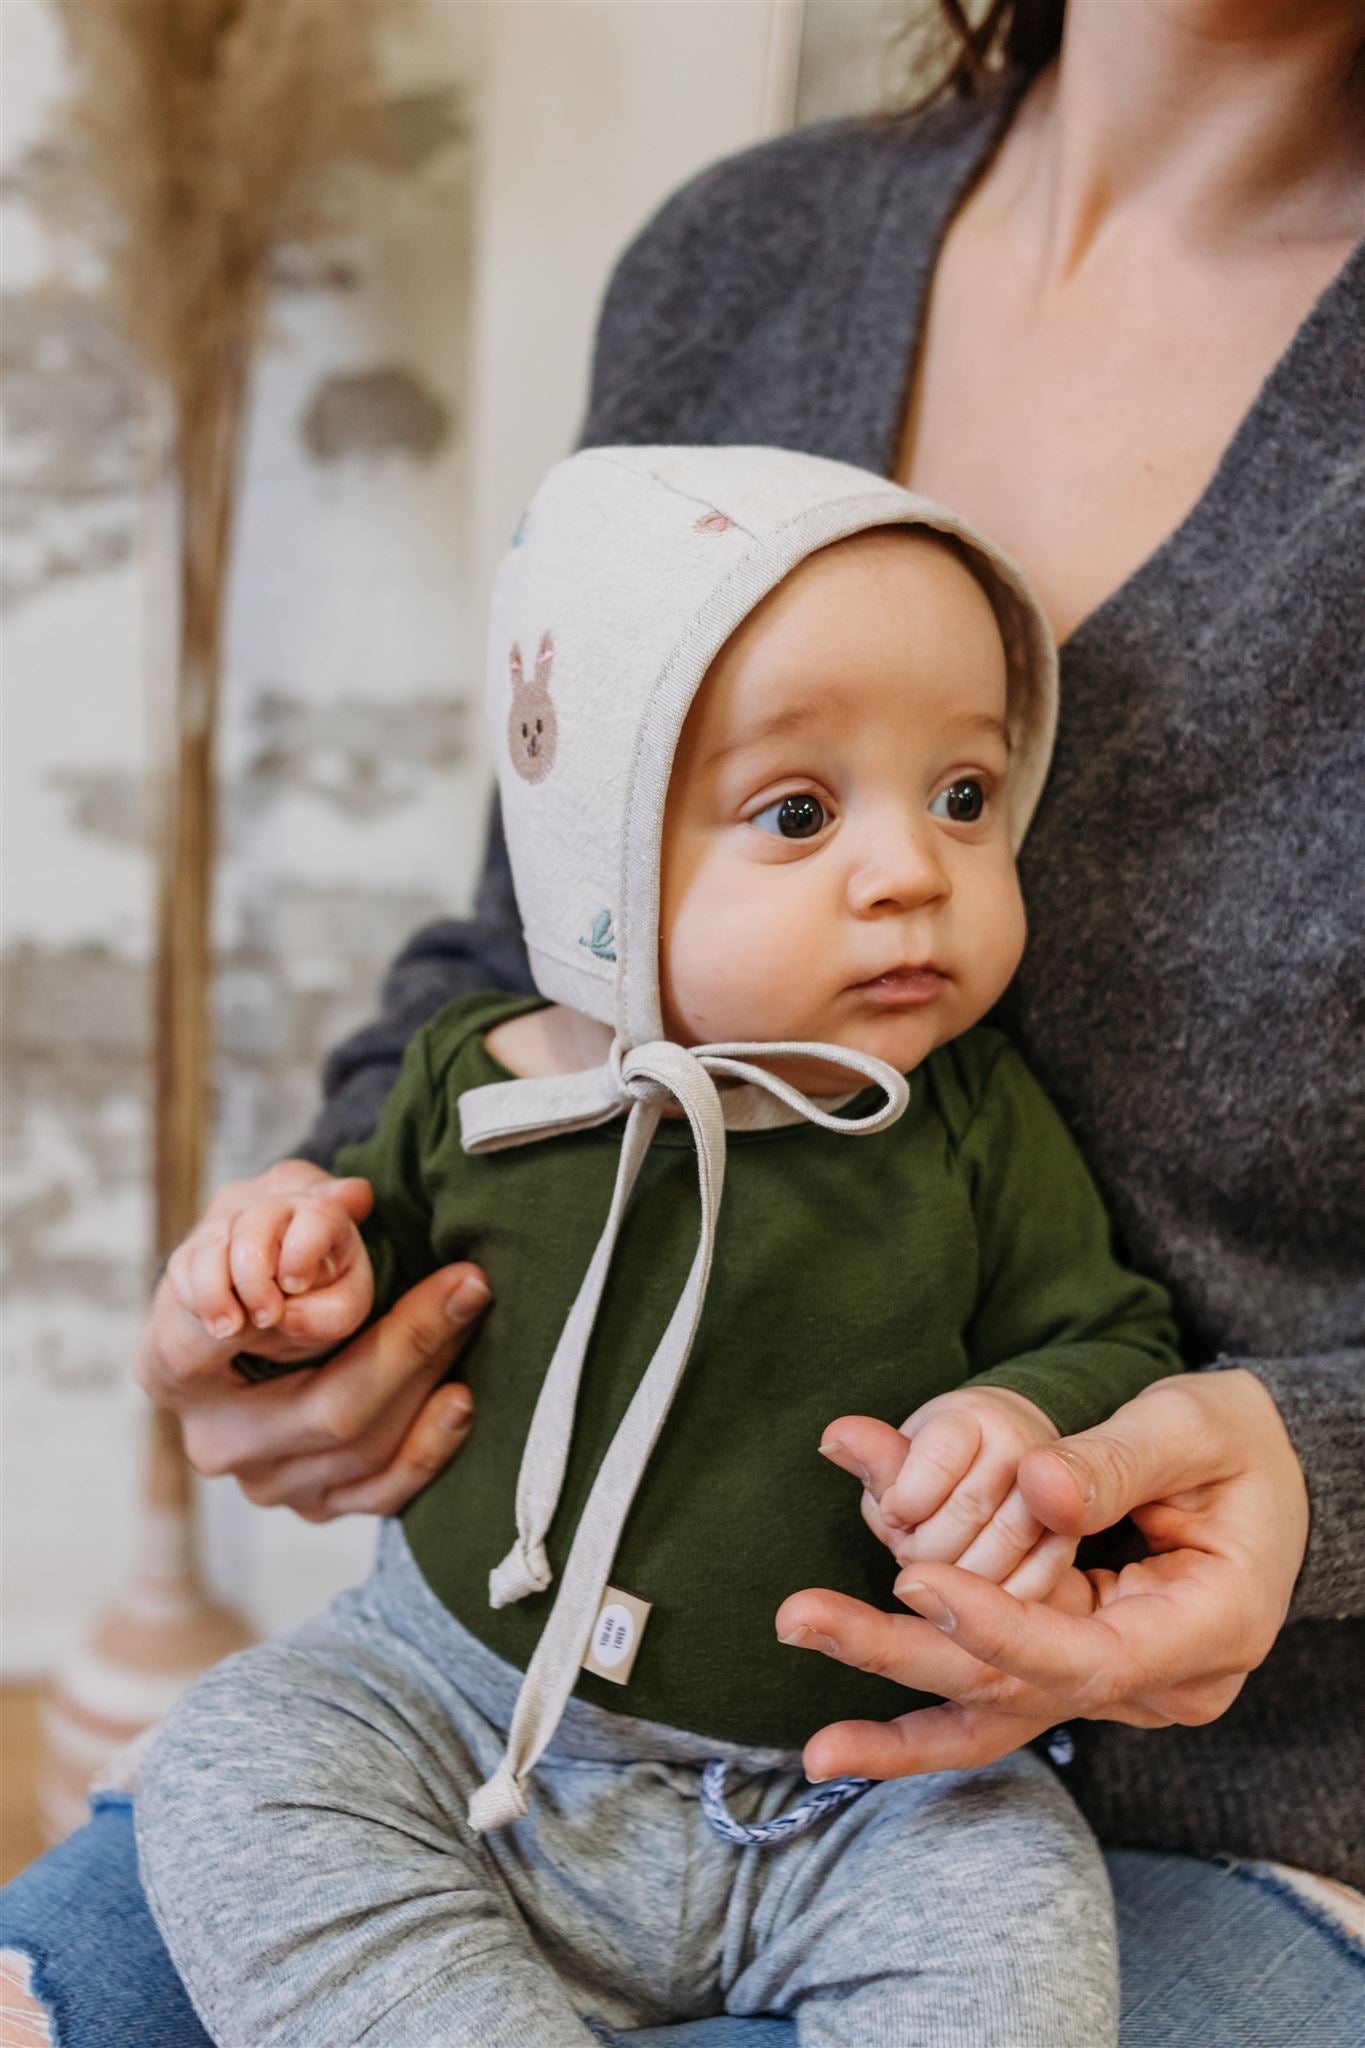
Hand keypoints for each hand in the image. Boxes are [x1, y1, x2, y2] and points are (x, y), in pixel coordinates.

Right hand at [138, 1160, 491, 1519]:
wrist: (262, 1316)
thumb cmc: (263, 1254)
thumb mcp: (265, 1208)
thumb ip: (300, 1198)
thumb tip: (356, 1197)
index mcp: (174, 1367)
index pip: (244, 1344)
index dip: (315, 1312)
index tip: (383, 1274)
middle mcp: (214, 1439)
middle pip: (326, 1411)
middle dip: (411, 1346)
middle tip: (469, 1286)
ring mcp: (264, 1482)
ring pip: (362, 1450)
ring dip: (431, 1382)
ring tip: (473, 1319)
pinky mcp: (312, 1507)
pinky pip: (380, 1495)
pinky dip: (429, 1450)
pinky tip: (461, 1400)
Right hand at [164, 1168, 374, 1366]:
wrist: (270, 1317)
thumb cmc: (317, 1301)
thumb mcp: (340, 1312)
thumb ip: (333, 1314)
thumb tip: (290, 1314)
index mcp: (324, 1213)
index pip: (320, 1211)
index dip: (304, 1249)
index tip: (295, 1285)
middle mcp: (277, 1203)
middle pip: (258, 1221)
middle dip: (256, 1277)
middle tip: (267, 1317)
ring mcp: (232, 1219)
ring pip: (214, 1241)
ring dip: (218, 1292)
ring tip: (230, 1329)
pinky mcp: (197, 1244)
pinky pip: (186, 1265)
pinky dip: (198, 1298)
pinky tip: (216, 1320)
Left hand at [777, 1370, 1308, 1784]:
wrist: (1268, 1477)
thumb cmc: (1236, 1445)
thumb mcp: (1195, 1428)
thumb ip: (1117, 1458)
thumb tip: (1033, 1484)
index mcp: (1207, 1629)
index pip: (1088, 1655)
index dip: (998, 1625)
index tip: (916, 1577)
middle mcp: (1158, 1683)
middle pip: (1019, 1692)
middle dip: (905, 1658)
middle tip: (803, 1618)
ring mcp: (1112, 1684)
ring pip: (997, 1715)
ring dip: (898, 1720)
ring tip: (813, 1748)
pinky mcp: (1069, 1665)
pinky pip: (991, 1700)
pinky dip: (920, 1718)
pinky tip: (843, 1748)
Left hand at [827, 1385, 1074, 1600]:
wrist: (1019, 1470)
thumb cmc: (946, 1463)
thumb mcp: (909, 1454)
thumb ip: (880, 1458)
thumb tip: (832, 1440)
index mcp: (974, 1418)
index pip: (936, 1458)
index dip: (905, 1498)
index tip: (895, 1513)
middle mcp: (1024, 1450)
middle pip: (966, 1509)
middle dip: (925, 1546)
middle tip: (910, 1550)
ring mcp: (1055, 1499)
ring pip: (997, 1554)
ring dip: (954, 1581)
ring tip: (938, 1575)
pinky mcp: (1066, 1544)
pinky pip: (1030, 1585)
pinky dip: (990, 1605)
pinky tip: (967, 1610)